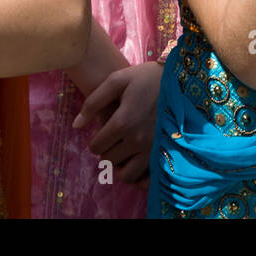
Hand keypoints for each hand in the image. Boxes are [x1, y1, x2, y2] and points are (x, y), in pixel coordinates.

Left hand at [73, 61, 162, 186]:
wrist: (179, 78)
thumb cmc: (145, 77)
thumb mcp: (116, 81)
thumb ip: (93, 103)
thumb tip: (76, 125)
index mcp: (122, 122)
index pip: (96, 146)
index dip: (95, 141)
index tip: (103, 132)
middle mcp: (136, 140)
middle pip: (109, 160)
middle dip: (107, 151)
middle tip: (114, 139)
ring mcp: (152, 149)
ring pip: (127, 175)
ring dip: (121, 166)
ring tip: (124, 152)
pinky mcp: (165, 152)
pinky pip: (147, 178)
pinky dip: (139, 176)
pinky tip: (137, 162)